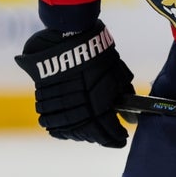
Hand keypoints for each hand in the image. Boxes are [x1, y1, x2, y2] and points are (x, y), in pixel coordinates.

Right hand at [14, 20, 135, 147]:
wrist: (69, 37)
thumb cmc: (98, 54)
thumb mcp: (117, 74)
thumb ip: (124, 98)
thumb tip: (131, 118)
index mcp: (99, 104)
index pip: (108, 132)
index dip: (116, 138)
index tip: (121, 140)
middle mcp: (79, 109)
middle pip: (89, 134)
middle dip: (100, 137)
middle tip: (107, 136)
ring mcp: (60, 106)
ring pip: (70, 131)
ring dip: (82, 135)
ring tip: (91, 132)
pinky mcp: (44, 100)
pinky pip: (52, 123)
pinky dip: (63, 129)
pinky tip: (71, 127)